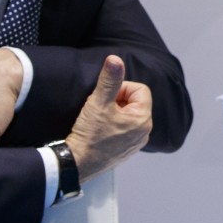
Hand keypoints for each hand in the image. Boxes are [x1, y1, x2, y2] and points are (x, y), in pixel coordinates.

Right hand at [64, 55, 151, 181]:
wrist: (77, 163)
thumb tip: (115, 59)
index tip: (106, 97)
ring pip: (129, 115)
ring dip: (115, 112)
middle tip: (100, 108)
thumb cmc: (90, 134)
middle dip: (118, 100)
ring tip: (99, 120)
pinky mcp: (127, 150)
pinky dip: (114, 125)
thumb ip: (109, 79)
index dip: (121, 88)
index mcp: (143, 119)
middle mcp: (145, 132)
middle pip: (135, 102)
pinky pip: (125, 129)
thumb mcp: (99, 102)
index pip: (139, 89)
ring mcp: (136, 143)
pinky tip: (100, 130)